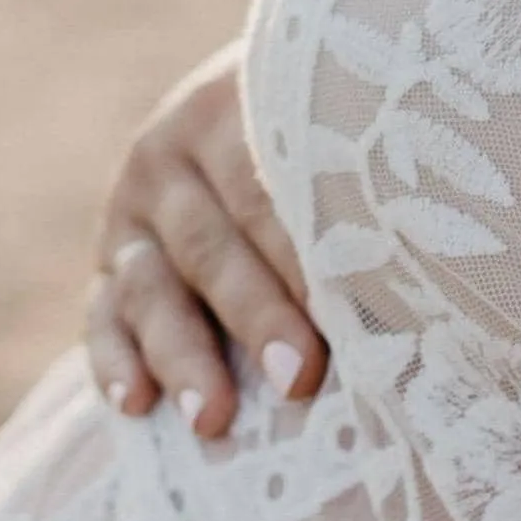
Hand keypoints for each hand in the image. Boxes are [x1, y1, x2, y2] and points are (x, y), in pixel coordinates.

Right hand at [85, 43, 328, 440]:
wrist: (266, 102)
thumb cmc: (333, 135)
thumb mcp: (342, 137)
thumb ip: (362, 200)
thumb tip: (417, 298)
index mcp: (234, 107)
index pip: (266, 188)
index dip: (304, 257)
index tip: (347, 319)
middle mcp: (170, 152)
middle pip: (211, 243)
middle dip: (257, 317)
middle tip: (299, 378)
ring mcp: (133, 208)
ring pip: (150, 285)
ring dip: (182, 356)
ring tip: (213, 418)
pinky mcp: (111, 259)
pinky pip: (103, 314)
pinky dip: (114, 360)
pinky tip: (135, 404)